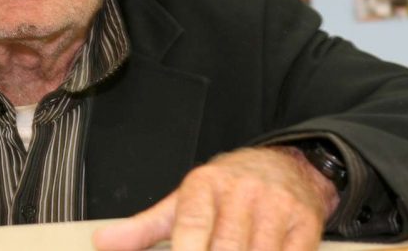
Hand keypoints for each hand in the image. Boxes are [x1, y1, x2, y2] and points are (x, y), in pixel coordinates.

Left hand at [93, 146, 338, 250]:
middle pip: (226, 248)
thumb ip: (144, 228)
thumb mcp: (181, 201)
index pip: (190, 226)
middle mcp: (240, 192)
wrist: (284, 165)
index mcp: (204, 185)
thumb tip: (102, 243)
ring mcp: (275, 207)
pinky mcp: (306, 224)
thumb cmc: (224, 189)